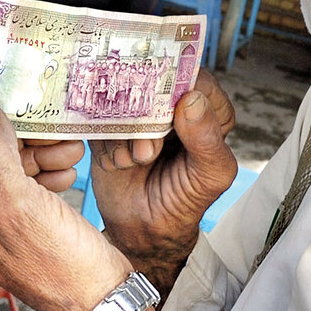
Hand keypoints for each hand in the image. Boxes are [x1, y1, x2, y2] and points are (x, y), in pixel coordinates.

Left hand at [0, 105, 132, 310]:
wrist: (100, 299)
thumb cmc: (57, 259)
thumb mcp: (19, 202)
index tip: (23, 110)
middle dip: (23, 141)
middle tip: (57, 135)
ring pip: (13, 164)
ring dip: (42, 153)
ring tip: (71, 152)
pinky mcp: (25, 220)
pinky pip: (29, 181)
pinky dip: (49, 170)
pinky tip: (70, 170)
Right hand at [89, 69, 237, 293]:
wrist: (142, 230)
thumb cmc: (185, 200)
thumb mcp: (210, 176)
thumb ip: (208, 139)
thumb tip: (192, 99)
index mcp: (206, 111)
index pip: (198, 79)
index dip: (183, 91)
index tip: (171, 114)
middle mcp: (170, 106)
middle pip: (155, 82)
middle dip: (148, 119)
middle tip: (148, 152)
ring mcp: (137, 113)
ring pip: (123, 100)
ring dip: (126, 136)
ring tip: (135, 163)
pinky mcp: (109, 124)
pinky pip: (100, 117)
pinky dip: (108, 144)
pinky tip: (119, 164)